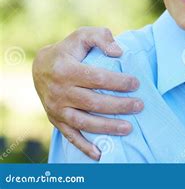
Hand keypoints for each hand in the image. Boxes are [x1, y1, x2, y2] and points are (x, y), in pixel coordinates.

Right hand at [32, 27, 143, 159]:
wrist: (41, 66)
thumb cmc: (70, 50)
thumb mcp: (83, 35)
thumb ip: (102, 37)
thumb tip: (119, 52)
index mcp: (66, 69)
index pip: (97, 78)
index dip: (118, 82)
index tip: (136, 83)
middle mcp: (59, 91)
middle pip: (93, 102)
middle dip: (119, 105)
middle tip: (139, 106)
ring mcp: (56, 108)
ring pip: (84, 122)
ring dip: (107, 127)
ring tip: (129, 128)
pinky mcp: (55, 120)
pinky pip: (70, 136)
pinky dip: (85, 146)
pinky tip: (101, 153)